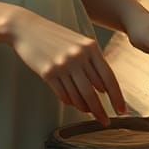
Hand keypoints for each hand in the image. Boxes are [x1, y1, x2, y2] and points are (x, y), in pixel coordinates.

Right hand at [3, 7, 127, 124]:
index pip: (109, 78)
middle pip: (94, 92)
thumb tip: (102, 89)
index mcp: (90, 47)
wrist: (26, 27)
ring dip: (85, 108)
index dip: (117, 97)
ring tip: (88, 112)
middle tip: (105, 121)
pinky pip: (63, 95)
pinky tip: (72, 103)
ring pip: (78, 96)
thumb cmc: (54, 35)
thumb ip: (92, 62)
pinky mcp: (47, 73)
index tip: (121, 111)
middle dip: (101, 110)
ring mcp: (62, 65)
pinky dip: (69, 101)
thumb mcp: (78, 42)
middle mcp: (78, 56)